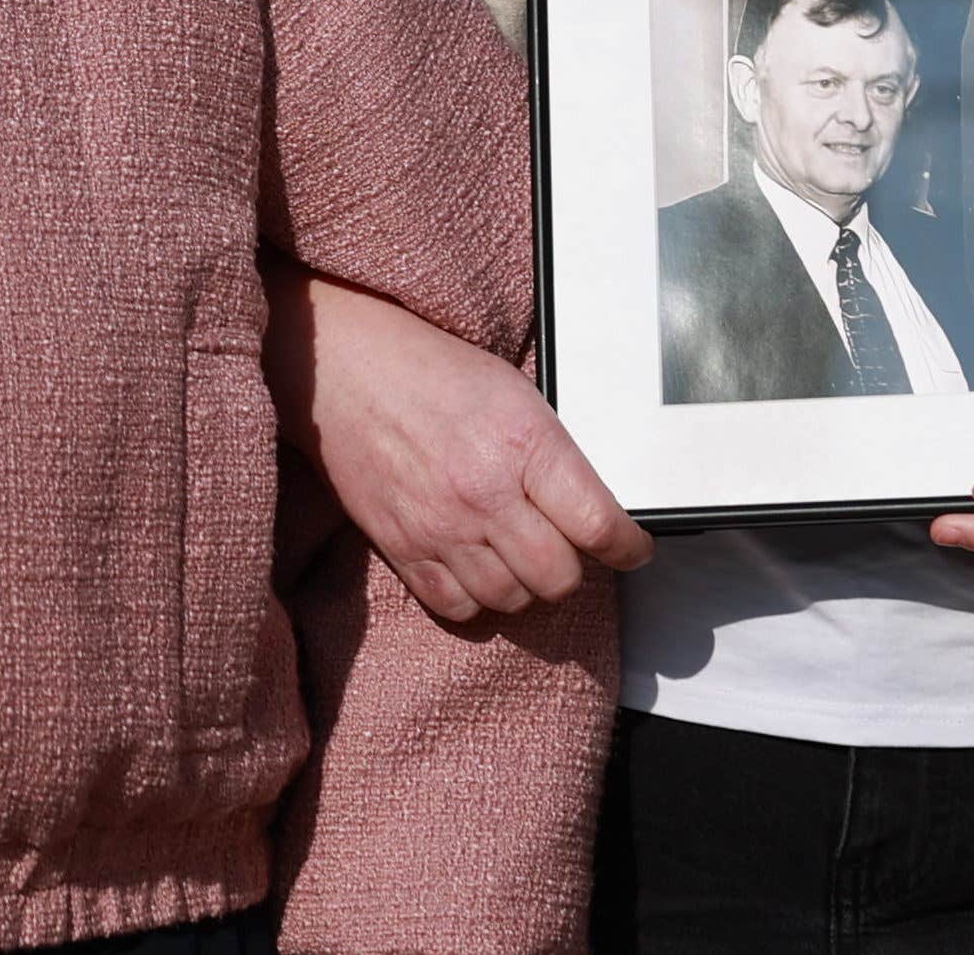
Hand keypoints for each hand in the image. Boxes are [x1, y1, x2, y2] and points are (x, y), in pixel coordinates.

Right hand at [267, 271, 649, 620]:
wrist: (341, 367)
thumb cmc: (429, 370)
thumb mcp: (512, 392)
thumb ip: (552, 453)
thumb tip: (591, 507)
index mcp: (523, 443)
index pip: (599, 524)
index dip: (629, 547)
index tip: (632, 549)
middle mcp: (484, 492)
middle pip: (558, 577)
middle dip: (573, 570)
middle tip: (566, 551)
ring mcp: (439, 525)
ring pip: (510, 599)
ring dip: (524, 586)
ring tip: (517, 558)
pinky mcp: (400, 546)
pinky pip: (455, 607)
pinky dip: (473, 599)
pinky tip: (474, 567)